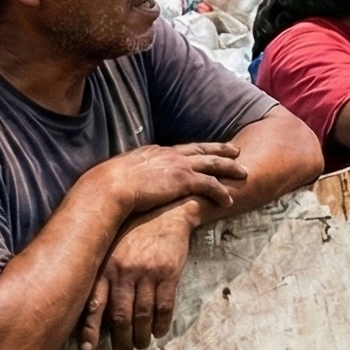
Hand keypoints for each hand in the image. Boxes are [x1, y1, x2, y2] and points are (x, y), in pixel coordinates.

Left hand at [79, 202, 202, 349]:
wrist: (166, 212)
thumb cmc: (133, 232)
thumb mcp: (111, 248)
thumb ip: (100, 273)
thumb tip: (90, 307)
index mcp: (105, 267)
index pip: (94, 304)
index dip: (89, 329)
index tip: (87, 349)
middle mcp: (124, 273)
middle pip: (120, 316)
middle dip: (120, 339)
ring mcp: (147, 274)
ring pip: (142, 315)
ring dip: (141, 336)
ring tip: (140, 345)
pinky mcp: (168, 274)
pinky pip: (164, 307)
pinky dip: (161, 324)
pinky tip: (159, 332)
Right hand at [91, 142, 244, 218]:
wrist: (109, 186)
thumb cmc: (106, 185)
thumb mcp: (119, 173)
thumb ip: (129, 174)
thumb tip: (124, 182)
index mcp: (155, 152)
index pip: (181, 149)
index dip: (196, 150)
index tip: (205, 150)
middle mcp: (170, 154)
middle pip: (202, 150)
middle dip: (220, 150)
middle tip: (235, 151)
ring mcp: (179, 166)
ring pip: (213, 164)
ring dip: (230, 169)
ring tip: (244, 173)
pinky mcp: (184, 180)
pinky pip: (211, 185)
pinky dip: (221, 192)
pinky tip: (229, 200)